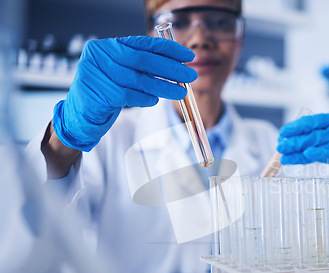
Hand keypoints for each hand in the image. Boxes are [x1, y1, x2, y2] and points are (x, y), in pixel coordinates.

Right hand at [52, 36, 197, 150]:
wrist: (80, 114)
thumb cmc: (107, 91)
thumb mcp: (124, 73)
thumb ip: (144, 66)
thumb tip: (178, 67)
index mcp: (109, 45)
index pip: (143, 43)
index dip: (168, 49)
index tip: (188, 56)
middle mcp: (100, 54)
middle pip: (143, 60)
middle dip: (171, 68)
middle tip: (190, 75)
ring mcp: (97, 73)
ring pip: (139, 79)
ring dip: (164, 86)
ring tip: (180, 92)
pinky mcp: (98, 93)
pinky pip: (130, 95)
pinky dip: (146, 98)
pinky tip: (155, 100)